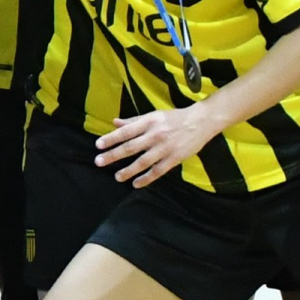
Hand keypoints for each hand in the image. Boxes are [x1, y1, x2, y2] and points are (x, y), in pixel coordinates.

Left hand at [95, 102, 223, 185]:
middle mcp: (155, 135)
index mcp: (149, 122)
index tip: (98, 145)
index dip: (111, 138)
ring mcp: (164, 148)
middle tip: (99, 162)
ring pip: (143, 162)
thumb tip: (115, 123)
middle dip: (113, 155)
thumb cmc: (174, 118)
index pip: (126, 131)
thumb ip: (133, 121)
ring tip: (117, 177)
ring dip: (128, 170)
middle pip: (131, 147)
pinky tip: (136, 183)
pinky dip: (146, 178)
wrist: (201, 121)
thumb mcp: (154, 115)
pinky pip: (157, 171)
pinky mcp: (174, 158)